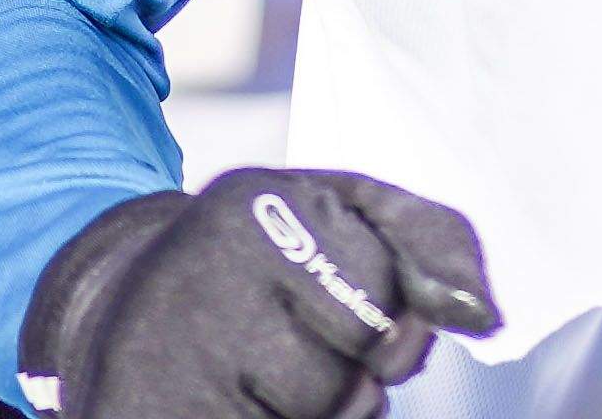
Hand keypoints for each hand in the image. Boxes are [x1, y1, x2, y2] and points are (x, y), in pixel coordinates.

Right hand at [26, 169, 498, 418]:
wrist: (119, 296)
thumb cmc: (257, 253)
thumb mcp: (342, 207)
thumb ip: (431, 241)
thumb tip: (482, 315)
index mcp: (260, 205)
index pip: (383, 315)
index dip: (388, 332)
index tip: (342, 304)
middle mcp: (204, 274)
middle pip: (341, 386)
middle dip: (341, 380)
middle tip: (293, 339)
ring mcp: (163, 353)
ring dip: (303, 413)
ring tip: (259, 367)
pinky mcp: (141, 407)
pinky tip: (230, 394)